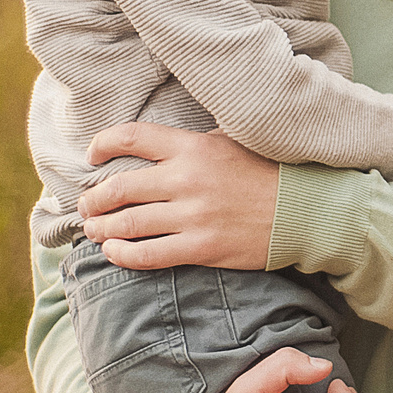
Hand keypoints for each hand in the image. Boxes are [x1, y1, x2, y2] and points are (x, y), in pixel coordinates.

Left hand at [80, 124, 276, 270]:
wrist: (305, 210)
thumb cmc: (269, 173)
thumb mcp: (233, 141)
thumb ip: (194, 143)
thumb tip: (158, 145)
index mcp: (194, 147)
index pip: (132, 137)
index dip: (102, 145)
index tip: (93, 156)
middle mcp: (188, 180)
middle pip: (119, 188)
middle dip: (93, 199)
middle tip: (87, 205)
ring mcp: (194, 216)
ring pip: (127, 224)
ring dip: (101, 229)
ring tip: (93, 229)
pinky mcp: (202, 248)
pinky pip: (148, 255)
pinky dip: (123, 255)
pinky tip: (113, 252)